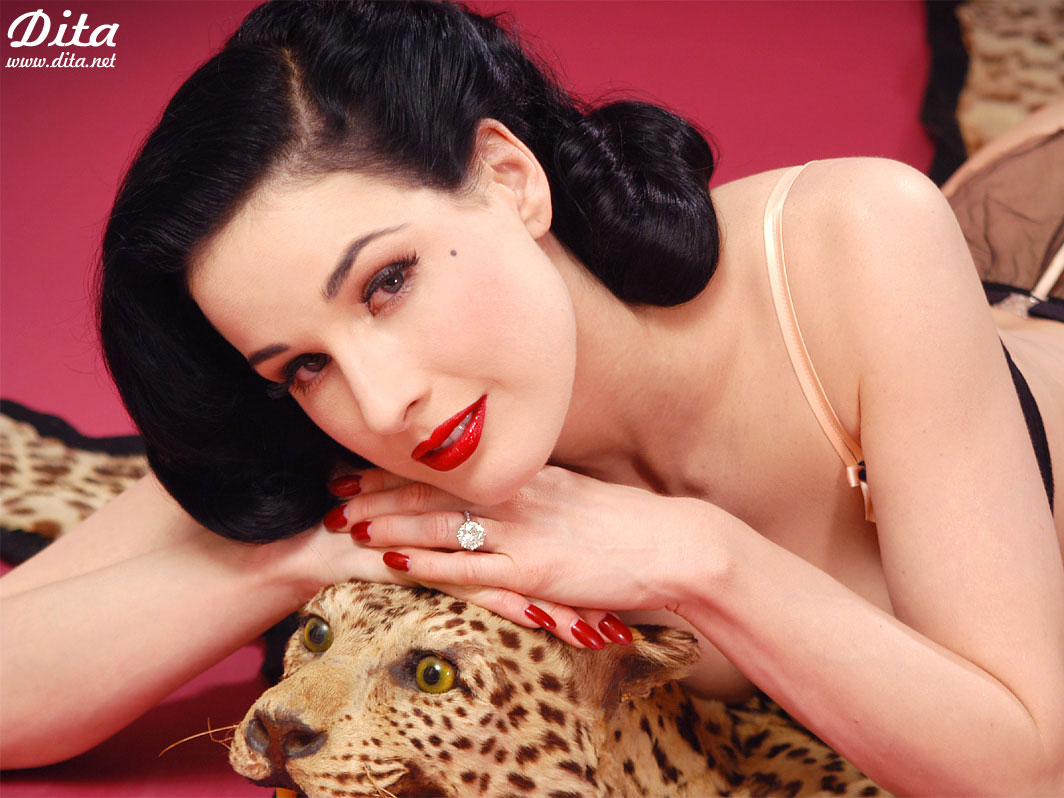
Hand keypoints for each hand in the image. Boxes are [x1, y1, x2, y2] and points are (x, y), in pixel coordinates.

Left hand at [322, 465, 726, 648]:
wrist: (672, 544)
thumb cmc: (627, 526)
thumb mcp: (576, 498)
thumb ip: (536, 495)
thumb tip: (503, 496)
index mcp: (527, 477)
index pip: (451, 468)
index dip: (400, 470)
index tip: (361, 467)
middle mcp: (518, 497)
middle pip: (434, 491)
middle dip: (379, 493)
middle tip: (334, 494)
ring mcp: (523, 533)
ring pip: (441, 526)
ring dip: (390, 526)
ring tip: (348, 527)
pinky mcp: (533, 570)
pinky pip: (468, 566)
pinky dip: (426, 564)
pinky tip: (392, 563)